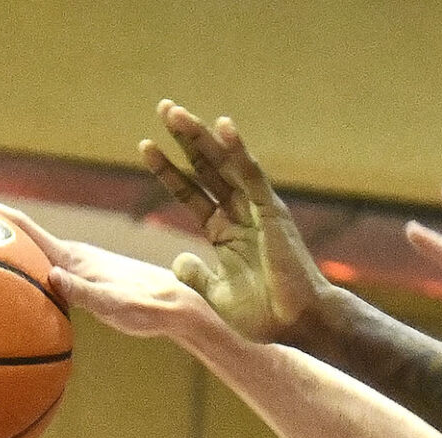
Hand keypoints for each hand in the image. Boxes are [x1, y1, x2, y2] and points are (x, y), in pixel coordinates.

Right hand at [0, 203, 215, 343]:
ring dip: (5, 245)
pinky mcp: (86, 279)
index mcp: (73, 258)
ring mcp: (78, 267)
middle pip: (22, 234)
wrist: (176, 305)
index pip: (26, 228)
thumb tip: (52, 278)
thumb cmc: (147, 309)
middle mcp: (72, 256)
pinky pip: (46, 269)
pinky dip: (25, 266)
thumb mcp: (114, 305)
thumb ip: (84, 292)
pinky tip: (17, 278)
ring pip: (34, 251)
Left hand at [138, 103, 326, 346]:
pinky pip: (253, 175)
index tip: (145, 147)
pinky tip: (223, 127)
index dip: (169, 171)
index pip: (191, 193)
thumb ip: (197, 276)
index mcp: (224, 233)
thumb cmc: (265, 317)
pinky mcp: (272, 212)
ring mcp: (255, 210)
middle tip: (164, 108)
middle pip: (206, 168)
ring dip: (201, 137)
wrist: (296, 326)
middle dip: (184, 139)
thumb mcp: (218, 296)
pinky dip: (239, 151)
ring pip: (224, 164)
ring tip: (176, 113)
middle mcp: (239, 215)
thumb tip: (178, 261)